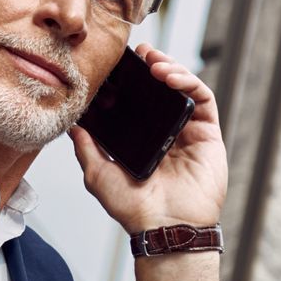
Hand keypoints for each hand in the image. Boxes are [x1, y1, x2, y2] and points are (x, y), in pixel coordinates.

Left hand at [69, 43, 226, 233]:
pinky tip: (169, 76)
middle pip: (162, 90)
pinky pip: (202, 99)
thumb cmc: (133, 208)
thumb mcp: (98, 173)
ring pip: (184, 88)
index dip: (130, 81)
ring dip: (170, 68)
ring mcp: (188, 132)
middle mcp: (166, 133)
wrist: (164, 227)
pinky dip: (188, 81)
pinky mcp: (208, 133)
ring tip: (153, 62)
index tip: (116, 64)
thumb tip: (71, 124)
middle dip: (152, 66)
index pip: (138, 102)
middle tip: (139, 53)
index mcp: (142, 140)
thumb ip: (86, 147)